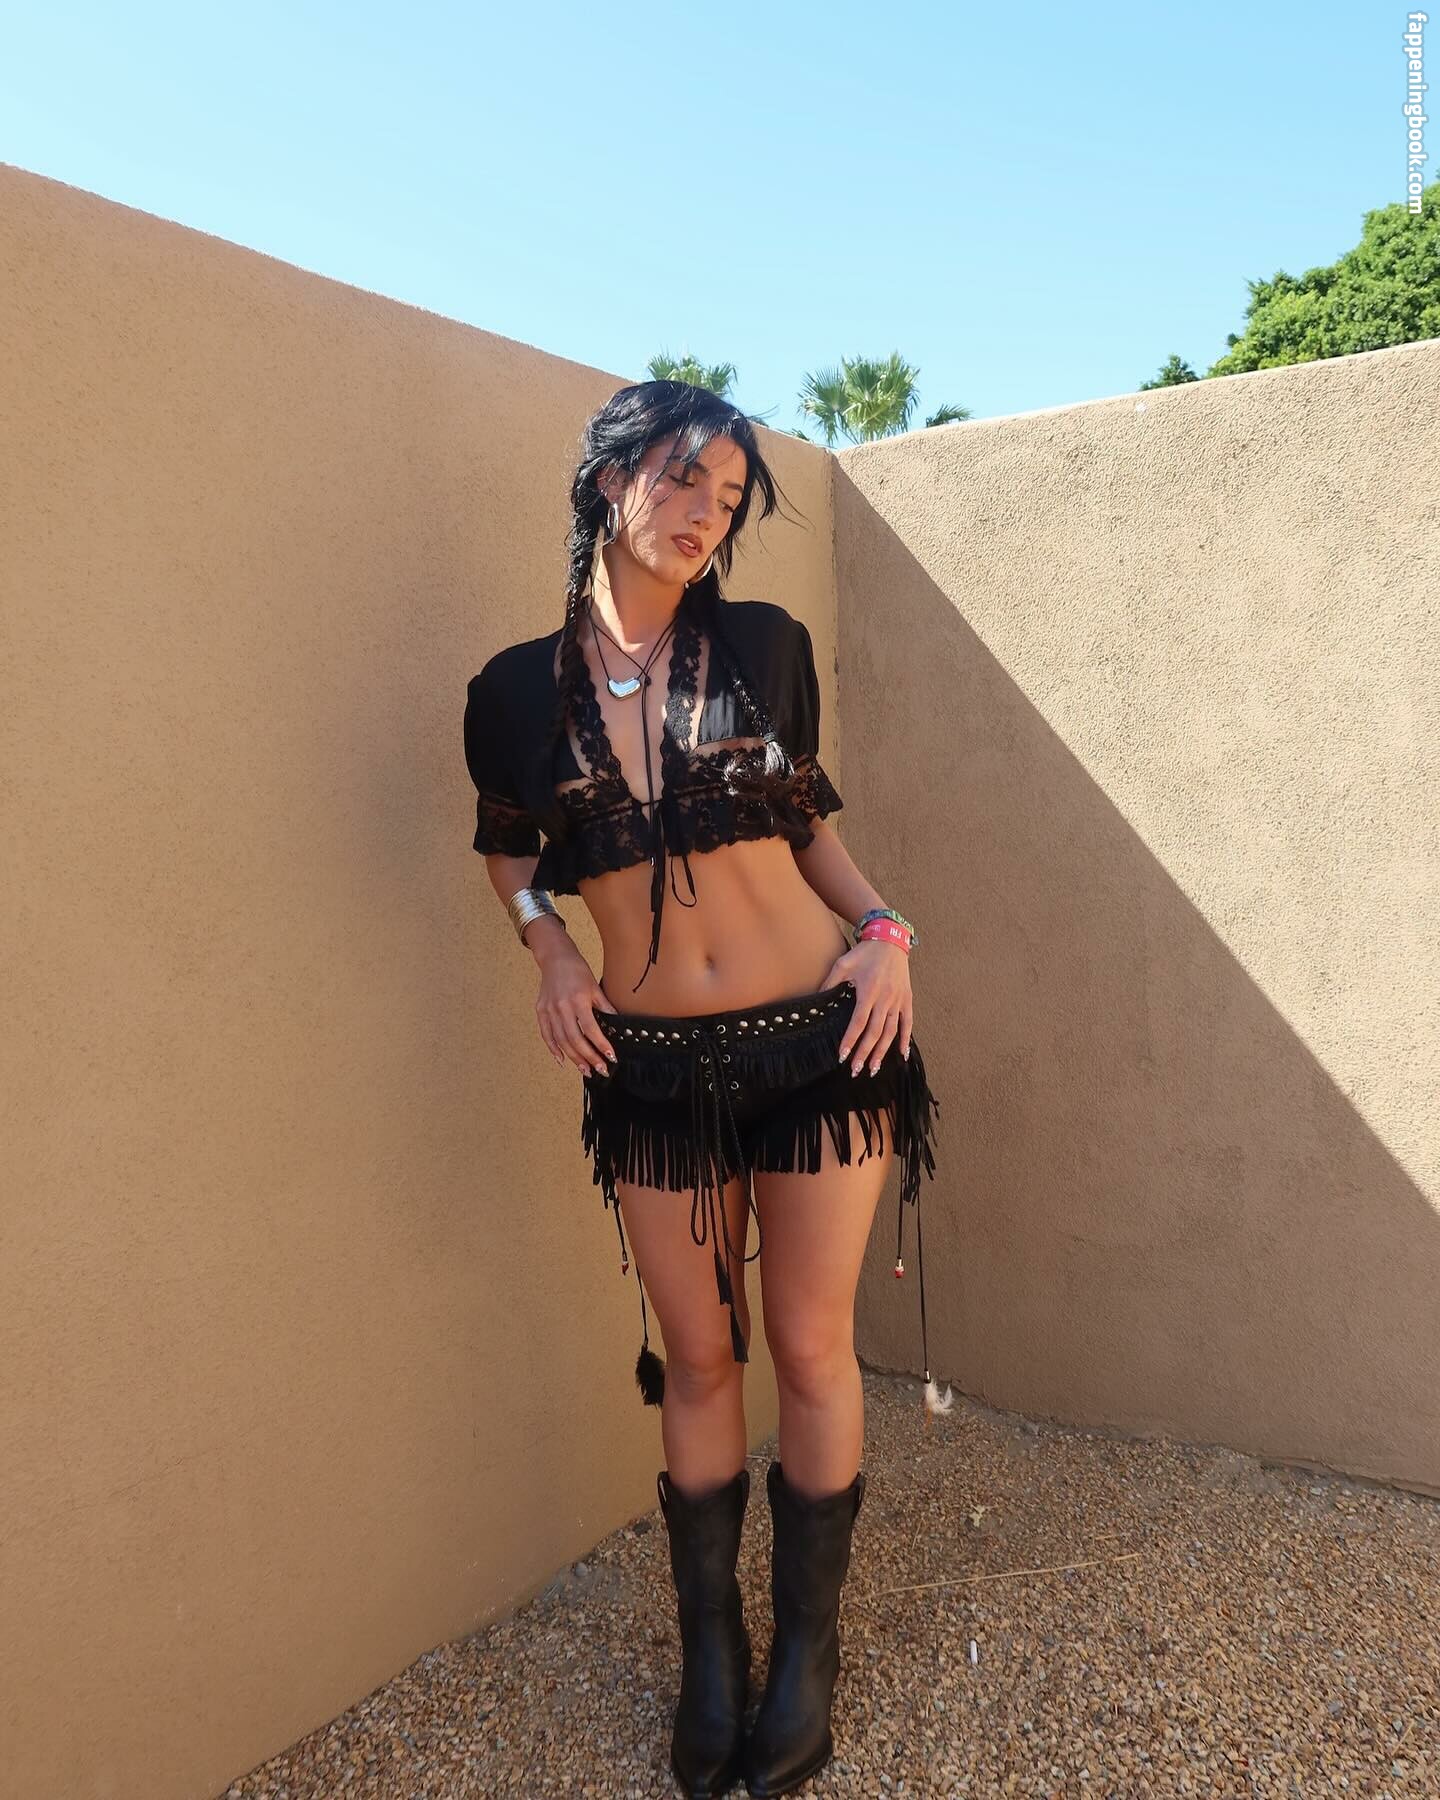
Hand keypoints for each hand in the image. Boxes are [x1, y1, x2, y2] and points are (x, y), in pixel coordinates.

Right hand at [535, 941, 620, 1076]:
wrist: (555, 958)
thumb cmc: (577, 971)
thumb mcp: (595, 987)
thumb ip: (605, 1007)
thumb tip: (617, 1025)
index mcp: (578, 1000)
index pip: (591, 1029)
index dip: (601, 1045)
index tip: (611, 1057)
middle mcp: (562, 1007)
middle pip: (575, 1039)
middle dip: (589, 1057)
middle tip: (600, 1069)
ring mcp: (549, 1010)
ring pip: (562, 1040)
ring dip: (574, 1058)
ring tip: (586, 1070)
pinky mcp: (541, 1011)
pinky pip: (547, 1034)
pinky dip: (554, 1049)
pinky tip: (562, 1061)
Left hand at [820, 937, 913, 1076]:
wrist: (890, 940)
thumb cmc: (864, 953)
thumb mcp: (842, 964)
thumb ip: (830, 983)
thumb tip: (816, 999)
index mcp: (868, 992)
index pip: (858, 1023)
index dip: (850, 1041)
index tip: (842, 1056)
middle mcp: (885, 999)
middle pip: (874, 1032)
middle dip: (865, 1053)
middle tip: (856, 1070)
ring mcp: (898, 1000)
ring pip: (891, 1032)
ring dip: (882, 1052)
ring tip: (874, 1068)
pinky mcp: (907, 999)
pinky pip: (908, 1023)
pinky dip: (905, 1039)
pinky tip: (902, 1054)